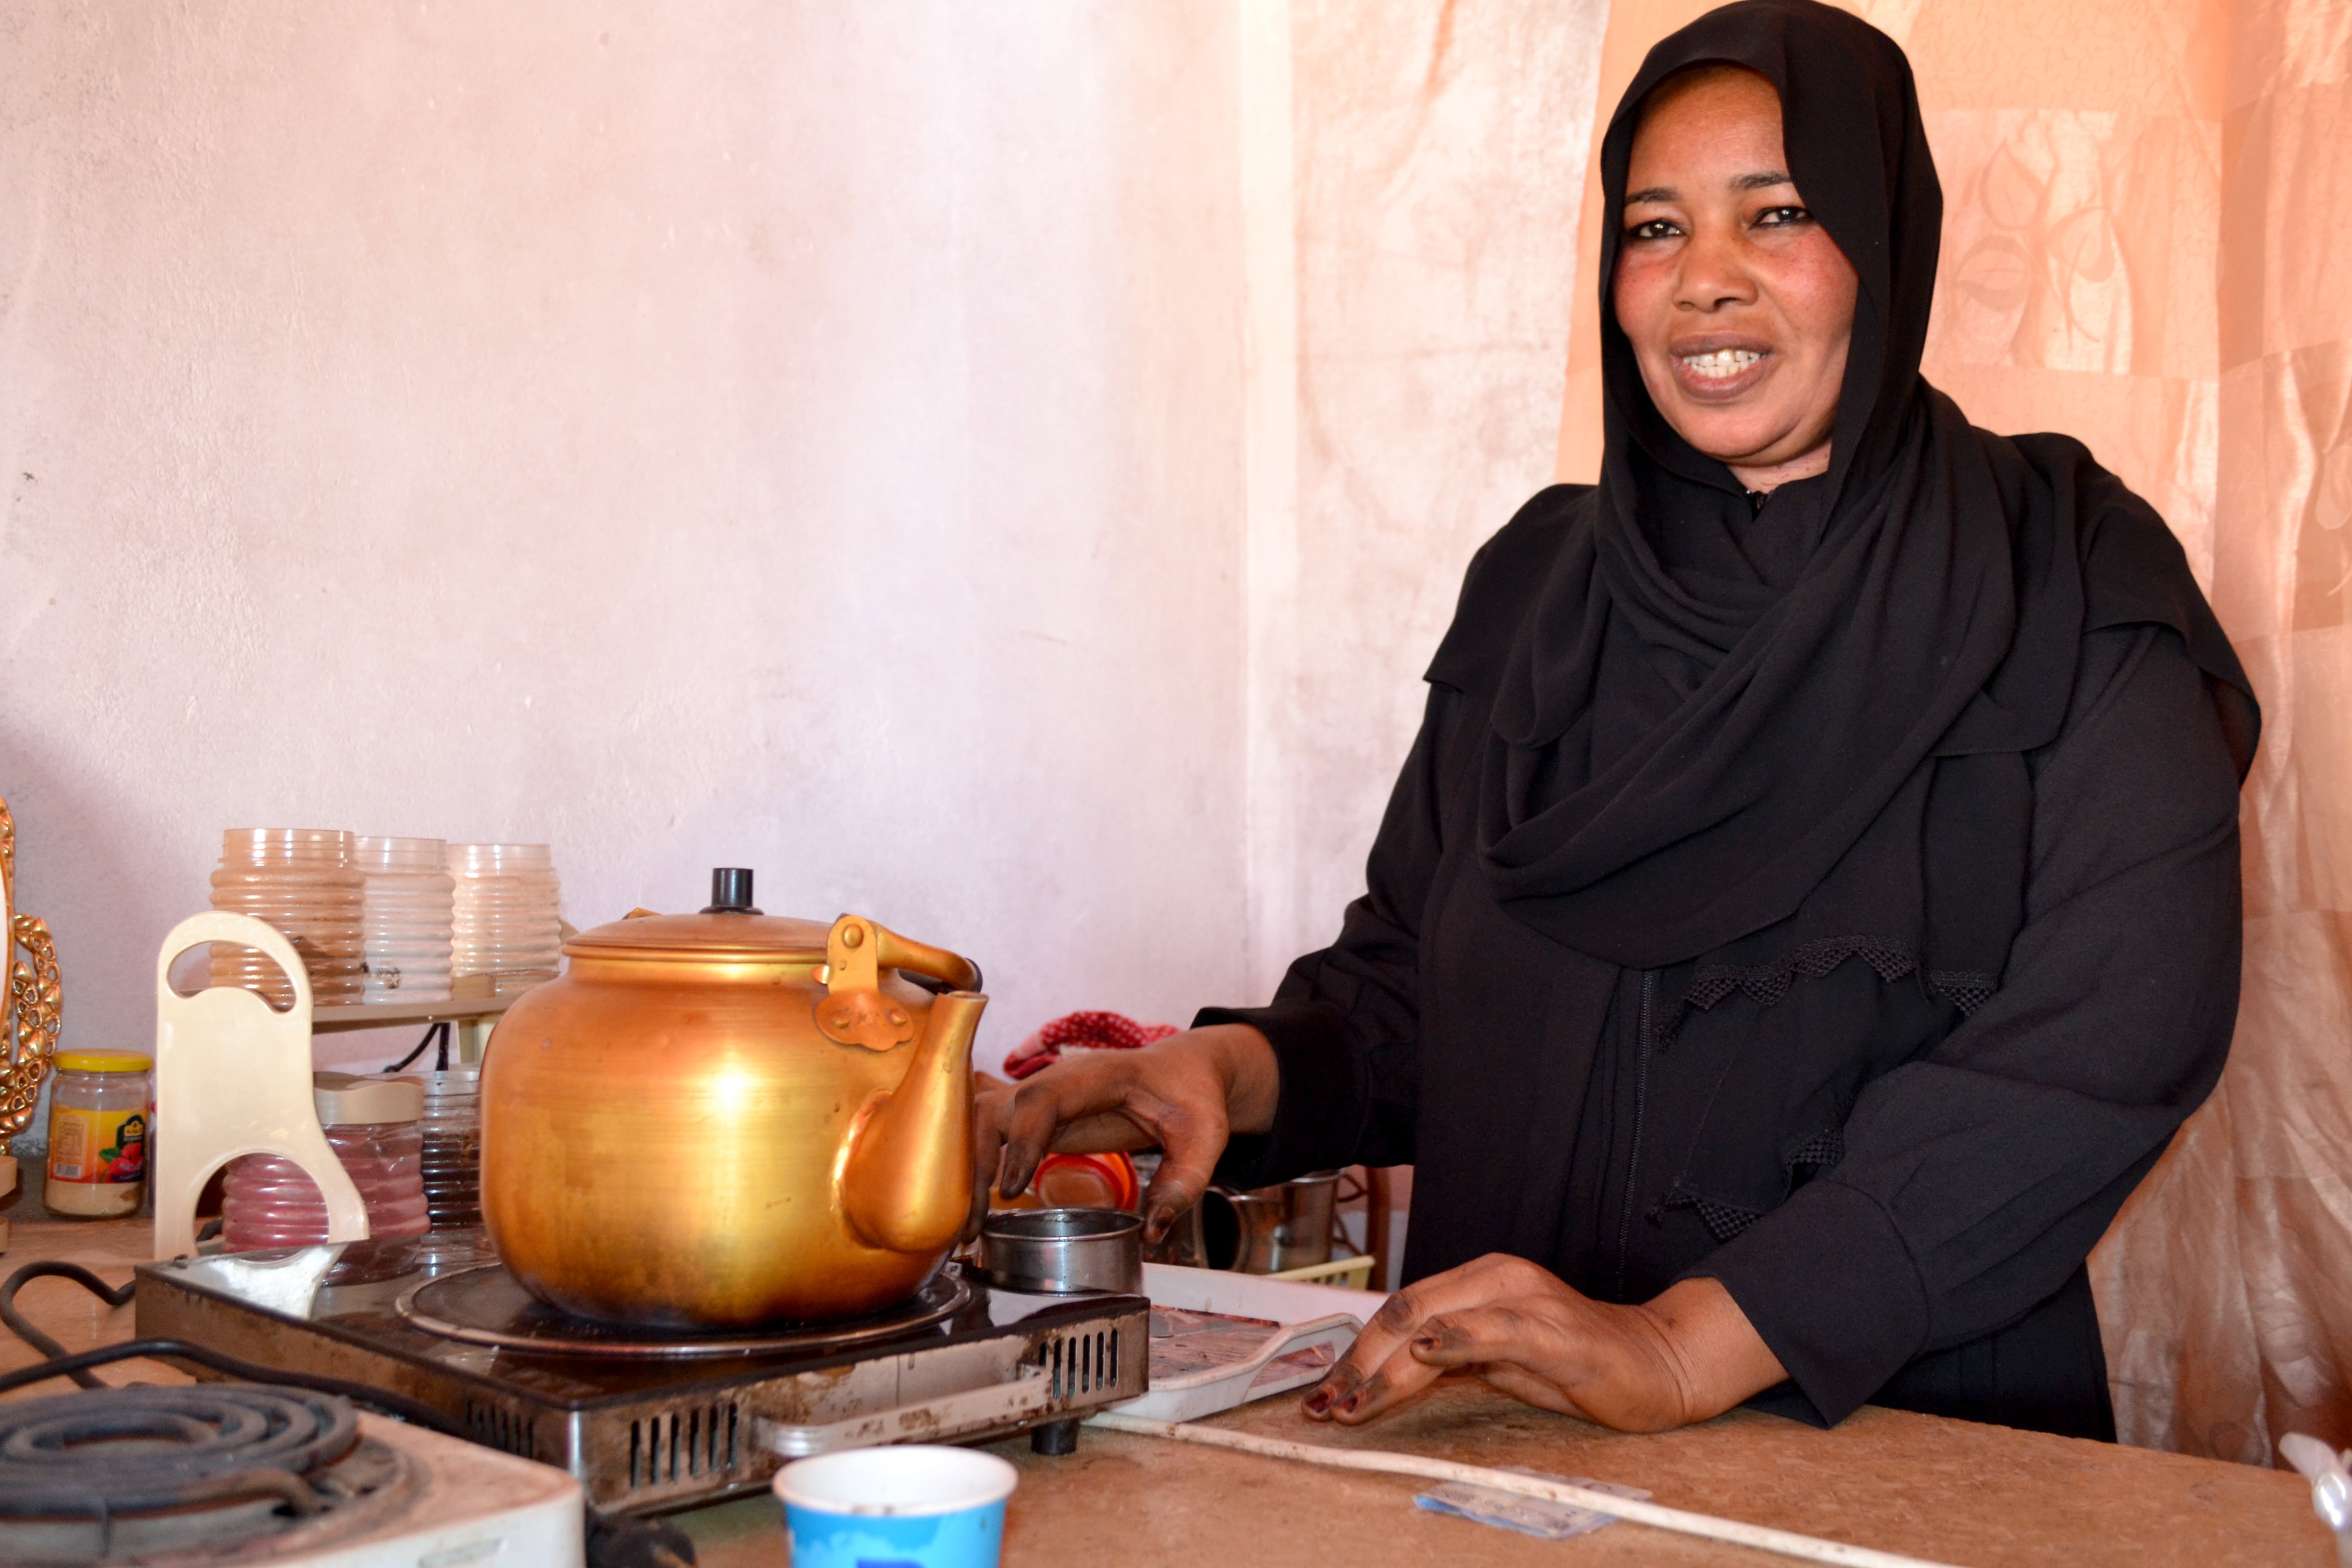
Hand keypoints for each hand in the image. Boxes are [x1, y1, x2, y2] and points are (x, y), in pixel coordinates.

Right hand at [967, 1024, 1278, 1243]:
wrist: (1183, 1070)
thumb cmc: (1191, 1096)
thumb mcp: (1205, 1137)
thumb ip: (1185, 1182)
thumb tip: (1152, 1232)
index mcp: (1097, 1077)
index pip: (1044, 1098)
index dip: (1022, 1139)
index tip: (1011, 1186)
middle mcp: (1057, 1081)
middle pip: (995, 1108)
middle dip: (976, 1163)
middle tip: (975, 1223)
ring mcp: (1041, 1096)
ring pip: (980, 1119)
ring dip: (967, 1167)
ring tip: (968, 1225)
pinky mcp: (1035, 1115)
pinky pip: (989, 1131)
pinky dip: (974, 1164)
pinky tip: (974, 1207)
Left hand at [1302, 1254, 1784, 1432]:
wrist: (1655, 1363)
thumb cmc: (1574, 1364)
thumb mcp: (1495, 1364)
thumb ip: (1444, 1364)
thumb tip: (1382, 1381)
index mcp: (1478, 1280)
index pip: (1399, 1310)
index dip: (1356, 1351)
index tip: (1324, 1393)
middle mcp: (1494, 1277)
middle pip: (1404, 1311)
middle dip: (1358, 1362)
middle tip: (1326, 1404)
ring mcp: (1524, 1298)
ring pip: (1434, 1318)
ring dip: (1387, 1366)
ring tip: (1354, 1402)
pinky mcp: (1554, 1330)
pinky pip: (1494, 1328)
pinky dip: (1454, 1337)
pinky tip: (1424, 1351)